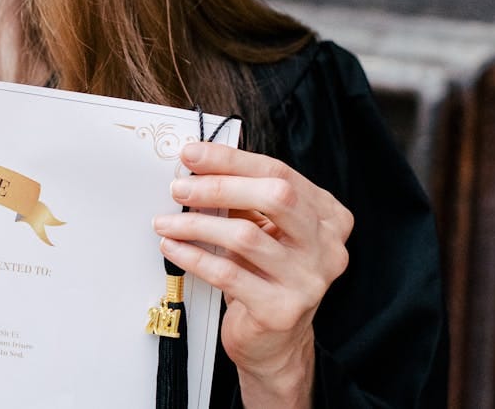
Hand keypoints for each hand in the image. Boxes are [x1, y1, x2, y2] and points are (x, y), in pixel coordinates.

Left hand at [151, 142, 352, 405]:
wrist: (275, 341)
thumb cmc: (266, 275)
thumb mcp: (265, 229)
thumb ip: (244, 197)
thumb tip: (197, 165)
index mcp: (328, 216)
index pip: (279, 173)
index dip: (231, 160)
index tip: (192, 153)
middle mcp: (327, 247)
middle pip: (275, 198)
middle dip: (218, 187)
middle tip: (178, 188)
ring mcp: (309, 280)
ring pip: (246, 236)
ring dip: (195, 224)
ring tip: (166, 221)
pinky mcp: (282, 310)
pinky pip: (228, 274)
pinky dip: (193, 257)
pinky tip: (173, 248)